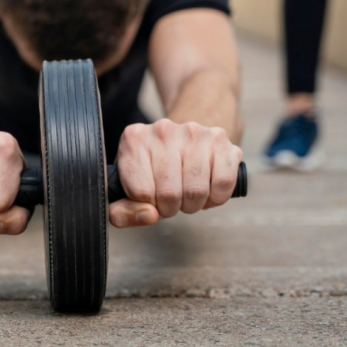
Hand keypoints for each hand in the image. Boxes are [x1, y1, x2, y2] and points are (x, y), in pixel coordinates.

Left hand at [109, 119, 242, 227]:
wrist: (180, 139)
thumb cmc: (152, 168)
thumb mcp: (127, 187)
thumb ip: (123, 211)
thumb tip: (149, 216)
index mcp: (133, 140)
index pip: (141, 193)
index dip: (148, 206)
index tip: (151, 199)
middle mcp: (163, 131)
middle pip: (170, 194)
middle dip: (171, 208)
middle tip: (171, 200)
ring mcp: (194, 133)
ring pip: (197, 191)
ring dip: (193, 204)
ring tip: (187, 194)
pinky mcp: (220, 139)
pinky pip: (223, 183)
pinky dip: (216, 198)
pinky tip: (207, 190)